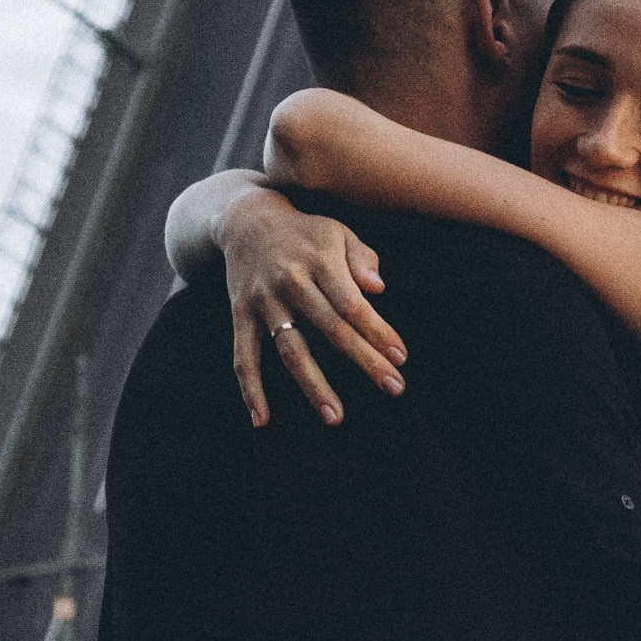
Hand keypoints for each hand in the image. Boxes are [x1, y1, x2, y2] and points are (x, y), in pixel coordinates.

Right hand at [223, 188, 406, 428]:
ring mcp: (263, 301)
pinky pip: (244, 357)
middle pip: (331, 329)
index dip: (378, 332)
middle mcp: (290, 282)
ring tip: (336, 417)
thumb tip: (378, 288)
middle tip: (394, 388)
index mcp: (319, 261)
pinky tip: (262, 419)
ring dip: (313, 386)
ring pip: (290, 350)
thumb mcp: (338, 233)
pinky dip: (250, 389)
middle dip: (364, 361)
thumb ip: (362, 258)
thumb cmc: (306, 232)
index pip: (353, 304)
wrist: (244, 220)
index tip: (401, 358)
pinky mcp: (240, 315)